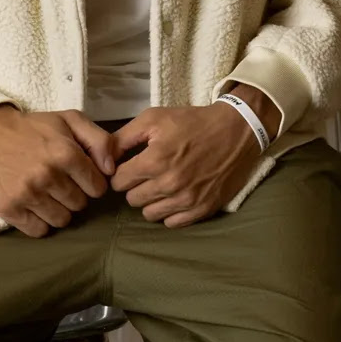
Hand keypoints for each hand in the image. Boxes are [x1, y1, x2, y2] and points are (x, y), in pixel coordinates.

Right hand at [0, 106, 117, 237]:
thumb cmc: (32, 128)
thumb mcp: (70, 120)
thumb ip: (100, 140)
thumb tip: (111, 169)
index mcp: (66, 154)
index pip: (98, 187)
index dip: (92, 182)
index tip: (80, 177)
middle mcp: (47, 176)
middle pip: (80, 204)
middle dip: (75, 195)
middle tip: (60, 183)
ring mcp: (26, 194)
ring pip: (61, 220)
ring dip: (58, 210)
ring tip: (47, 194)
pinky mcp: (8, 209)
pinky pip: (38, 231)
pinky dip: (39, 222)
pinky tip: (34, 206)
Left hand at [109, 102, 266, 227]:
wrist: (238, 130)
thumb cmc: (194, 122)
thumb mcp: (155, 118)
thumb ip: (123, 137)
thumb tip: (102, 158)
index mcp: (154, 161)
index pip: (118, 182)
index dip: (123, 172)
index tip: (133, 166)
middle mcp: (169, 184)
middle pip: (132, 200)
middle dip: (136, 186)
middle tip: (149, 174)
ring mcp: (187, 199)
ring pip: (150, 214)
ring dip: (152, 201)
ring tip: (162, 185)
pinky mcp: (203, 208)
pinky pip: (172, 223)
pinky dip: (170, 212)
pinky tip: (176, 196)